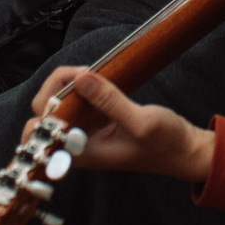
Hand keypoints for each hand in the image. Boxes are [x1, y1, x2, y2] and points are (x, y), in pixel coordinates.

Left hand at [34, 67, 214, 184]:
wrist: (183, 151)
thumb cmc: (164, 144)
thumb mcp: (140, 121)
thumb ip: (108, 100)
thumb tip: (79, 79)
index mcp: (81, 152)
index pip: (41, 130)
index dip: (47, 105)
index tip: (73, 86)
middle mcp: (77, 144)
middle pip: (44, 113)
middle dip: (55, 87)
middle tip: (82, 72)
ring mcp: (84, 132)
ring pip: (57, 104)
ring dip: (67, 84)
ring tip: (90, 72)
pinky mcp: (95, 122)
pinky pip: (76, 101)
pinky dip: (80, 86)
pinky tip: (96, 78)